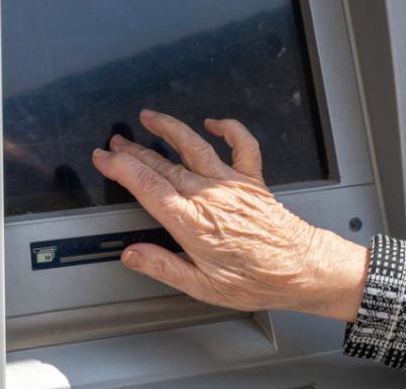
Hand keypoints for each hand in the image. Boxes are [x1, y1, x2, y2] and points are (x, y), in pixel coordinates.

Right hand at [90, 109, 368, 321]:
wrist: (301, 268)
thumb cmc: (257, 280)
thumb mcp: (202, 287)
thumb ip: (163, 266)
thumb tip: (132, 255)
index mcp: (192, 223)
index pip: (147, 186)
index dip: (121, 168)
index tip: (105, 158)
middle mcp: (211, 196)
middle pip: (164, 165)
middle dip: (135, 151)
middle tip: (115, 143)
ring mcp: (233, 184)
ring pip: (195, 147)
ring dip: (170, 129)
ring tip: (150, 118)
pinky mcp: (253, 180)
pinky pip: (243, 145)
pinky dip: (229, 128)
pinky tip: (214, 122)